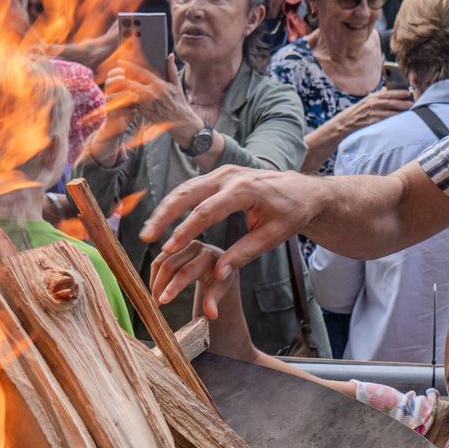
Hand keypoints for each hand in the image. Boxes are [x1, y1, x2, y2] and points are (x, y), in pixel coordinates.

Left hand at [104, 56, 198, 141]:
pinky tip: (119, 96)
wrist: (180, 121)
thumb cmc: (178, 102)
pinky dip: (125, 100)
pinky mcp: (143, 112)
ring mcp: (146, 103)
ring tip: (114, 84)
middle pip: (131, 83)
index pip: (140, 72)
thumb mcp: (176, 84)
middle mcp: (151, 93)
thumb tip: (169, 55)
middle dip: (121, 78)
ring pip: (129, 94)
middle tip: (114, 74)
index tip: (120, 62)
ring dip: (121, 89)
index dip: (129, 66)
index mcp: (158, 84)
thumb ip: (171, 69)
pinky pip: (131, 105)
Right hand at [139, 165, 326, 295]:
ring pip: (185, 188)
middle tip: (146, 237)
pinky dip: (174, 204)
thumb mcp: (273, 237)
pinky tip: (162, 221)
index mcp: (245, 190)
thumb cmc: (291, 214)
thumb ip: (244, 254)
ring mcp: (223, 172)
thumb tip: (217, 275)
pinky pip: (191, 188)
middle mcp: (230, 176)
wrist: (302, 190)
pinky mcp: (219, 175)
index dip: (186, 231)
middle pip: (188, 193)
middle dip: (164, 216)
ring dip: (164, 209)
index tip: (168, 249)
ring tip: (147, 232)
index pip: (207, 211)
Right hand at [150, 240, 251, 349]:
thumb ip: (214, 300)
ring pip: (160, 262)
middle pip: (170, 265)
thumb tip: (212, 315)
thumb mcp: (221, 289)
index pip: (186, 272)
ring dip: (155, 281)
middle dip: (160, 285)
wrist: (220, 262)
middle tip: (156, 305)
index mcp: (208, 256)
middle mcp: (195, 246)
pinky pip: (158, 261)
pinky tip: (155, 289)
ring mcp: (182, 244)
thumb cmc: (220, 279)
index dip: (173, 287)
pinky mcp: (173, 246)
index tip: (162, 301)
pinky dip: (154, 276)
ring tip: (154, 299)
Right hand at [327, 89, 413, 137]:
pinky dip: (391, 117)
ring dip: (399, 108)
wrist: (344, 123)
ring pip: (387, 109)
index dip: (398, 92)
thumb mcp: (367, 102)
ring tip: (409, 108)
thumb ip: (377, 97)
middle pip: (389, 100)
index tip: (409, 92)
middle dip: (401, 99)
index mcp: (372, 97)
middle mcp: (371, 103)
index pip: (387, 92)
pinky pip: (383, 118)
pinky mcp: (369, 121)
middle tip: (413, 100)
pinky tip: (398, 117)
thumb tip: (388, 90)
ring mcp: (370, 112)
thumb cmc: (357, 113)